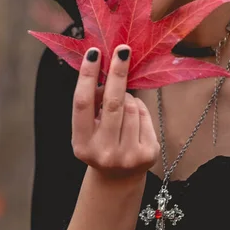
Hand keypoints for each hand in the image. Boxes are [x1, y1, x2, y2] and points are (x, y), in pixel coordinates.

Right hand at [72, 45, 159, 179]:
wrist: (118, 179)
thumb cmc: (100, 143)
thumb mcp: (87, 129)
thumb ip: (91, 104)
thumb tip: (103, 68)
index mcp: (81, 143)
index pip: (82, 102)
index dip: (88, 76)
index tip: (94, 53)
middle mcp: (103, 151)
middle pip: (113, 103)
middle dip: (118, 73)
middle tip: (123, 50)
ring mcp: (127, 155)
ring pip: (131, 106)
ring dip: (128, 97)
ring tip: (122, 104)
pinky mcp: (148, 154)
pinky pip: (144, 116)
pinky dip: (139, 109)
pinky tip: (133, 119)